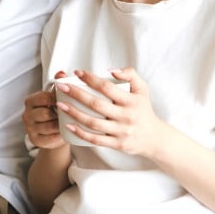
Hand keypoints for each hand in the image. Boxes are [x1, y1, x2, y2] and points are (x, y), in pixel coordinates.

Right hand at [23, 89, 66, 148]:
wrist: (55, 131)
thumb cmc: (56, 111)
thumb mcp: (55, 98)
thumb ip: (58, 87)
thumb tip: (61, 75)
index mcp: (30, 101)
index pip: (43, 98)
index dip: (57, 99)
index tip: (67, 99)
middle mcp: (27, 115)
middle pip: (45, 113)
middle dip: (59, 114)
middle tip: (70, 113)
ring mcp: (30, 128)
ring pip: (49, 126)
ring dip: (61, 125)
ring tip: (69, 122)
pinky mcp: (35, 140)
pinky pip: (50, 138)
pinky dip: (60, 135)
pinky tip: (66, 131)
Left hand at [55, 68, 171, 157]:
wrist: (154, 138)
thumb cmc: (144, 110)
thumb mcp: (142, 89)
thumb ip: (130, 74)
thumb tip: (111, 70)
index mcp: (131, 101)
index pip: (107, 87)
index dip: (91, 79)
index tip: (77, 73)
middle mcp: (126, 116)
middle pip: (96, 104)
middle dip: (76, 94)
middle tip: (61, 86)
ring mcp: (120, 131)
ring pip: (93, 123)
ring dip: (74, 113)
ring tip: (60, 104)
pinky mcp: (116, 144)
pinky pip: (95, 139)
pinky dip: (81, 133)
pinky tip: (68, 125)